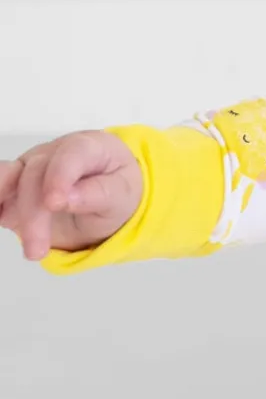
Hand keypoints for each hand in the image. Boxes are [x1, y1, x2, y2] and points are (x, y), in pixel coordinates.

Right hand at [0, 131, 143, 261]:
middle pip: (35, 174)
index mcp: (88, 147)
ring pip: (8, 181)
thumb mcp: (122, 194)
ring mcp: (29, 168)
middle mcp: (53, 154)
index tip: (54, 203)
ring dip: (7, 211)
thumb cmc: (117, 189)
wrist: (107, 199)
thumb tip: (68, 198)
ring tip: (15, 242)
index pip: (71, 153)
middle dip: (34, 214)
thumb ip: (100, 194)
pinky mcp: (13, 189)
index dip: (60, 175)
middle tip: (37, 251)